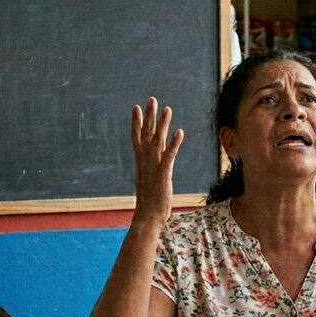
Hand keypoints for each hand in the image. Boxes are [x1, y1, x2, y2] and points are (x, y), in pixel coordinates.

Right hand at [131, 98, 183, 225]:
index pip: (137, 137)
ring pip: (157, 141)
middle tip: (151, 99)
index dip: (137, 122)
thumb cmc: (150, 201)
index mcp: (141, 162)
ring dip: (162, 124)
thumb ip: (151, 167)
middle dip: (149, 116)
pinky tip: (179, 132)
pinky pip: (169, 156)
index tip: (136, 107)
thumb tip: (154, 160)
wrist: (148, 217)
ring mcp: (153, 167)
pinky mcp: (163, 175)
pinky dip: (174, 144)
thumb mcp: (150, 180)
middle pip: (146, 134)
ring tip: (167, 109)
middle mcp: (145, 162)